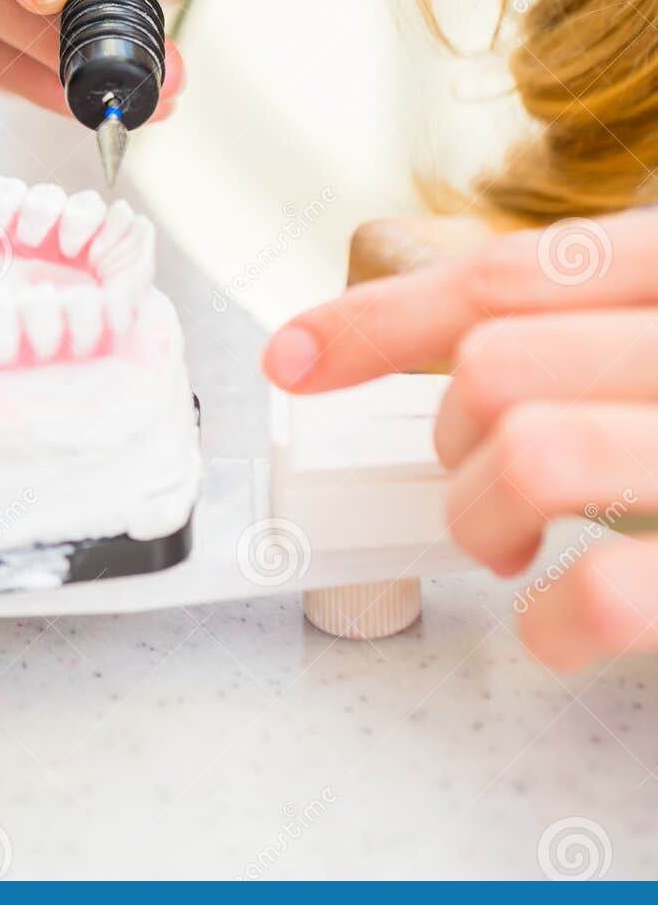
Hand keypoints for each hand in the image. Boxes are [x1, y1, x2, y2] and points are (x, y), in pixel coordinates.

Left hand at [263, 210, 657, 671]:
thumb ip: (600, 322)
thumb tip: (457, 345)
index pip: (511, 277)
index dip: (378, 317)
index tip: (297, 356)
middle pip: (499, 367)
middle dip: (452, 436)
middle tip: (478, 478)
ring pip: (531, 454)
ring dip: (482, 515)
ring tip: (507, 543)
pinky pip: (606, 593)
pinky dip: (552, 622)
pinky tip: (556, 627)